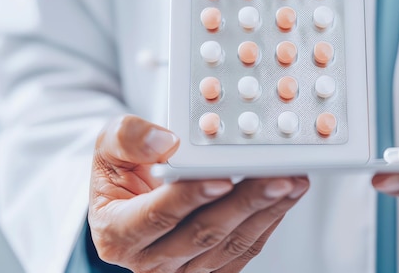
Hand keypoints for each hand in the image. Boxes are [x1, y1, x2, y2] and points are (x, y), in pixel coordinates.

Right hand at [89, 115, 309, 272]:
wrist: (129, 200)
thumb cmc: (122, 173)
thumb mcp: (108, 147)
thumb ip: (126, 138)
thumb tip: (166, 142)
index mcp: (117, 232)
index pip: (156, 217)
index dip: (189, 198)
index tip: (221, 178)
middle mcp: (149, 259)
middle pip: (202, 235)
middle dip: (244, 203)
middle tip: (275, 176)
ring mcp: (182, 268)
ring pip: (229, 245)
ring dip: (265, 212)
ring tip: (290, 181)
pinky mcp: (210, 268)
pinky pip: (243, 250)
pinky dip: (268, 221)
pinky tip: (284, 197)